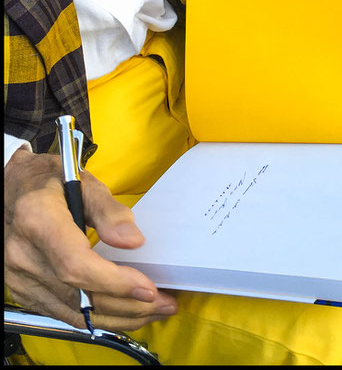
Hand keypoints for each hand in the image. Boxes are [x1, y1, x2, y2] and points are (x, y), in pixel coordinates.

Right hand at [4, 148, 176, 330]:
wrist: (10, 189)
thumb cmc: (50, 182)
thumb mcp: (84, 183)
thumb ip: (109, 211)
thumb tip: (134, 242)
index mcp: (38, 221)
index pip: (76, 266)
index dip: (114, 283)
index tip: (149, 289)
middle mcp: (23, 255)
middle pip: (79, 296)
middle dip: (128, 306)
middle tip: (166, 304)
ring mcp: (18, 278)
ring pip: (72, 313)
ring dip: (118, 318)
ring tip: (154, 312)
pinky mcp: (22, 291)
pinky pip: (62, 314)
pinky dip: (97, 318)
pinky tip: (125, 313)